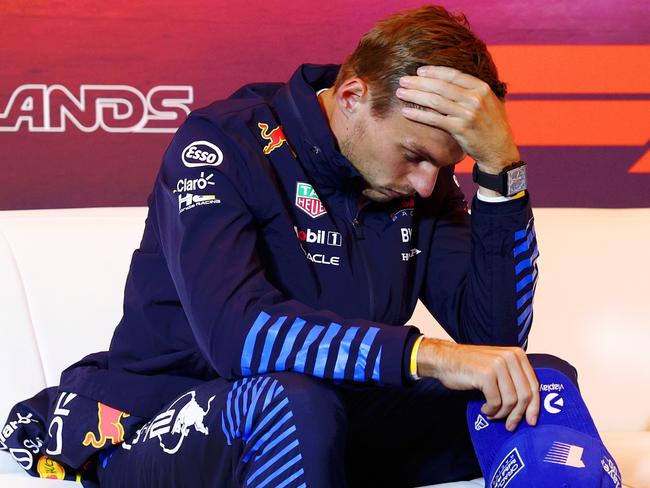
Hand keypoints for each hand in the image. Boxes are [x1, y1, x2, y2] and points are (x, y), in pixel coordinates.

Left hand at [396, 66, 519, 173]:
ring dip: (415, 95)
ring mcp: (467, 113)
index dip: (434, 72)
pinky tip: (406, 112)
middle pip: (441, 86)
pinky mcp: (460, 128)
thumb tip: (453, 80)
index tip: (420, 71)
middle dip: (419, 82)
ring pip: (435, 101)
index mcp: (482, 88)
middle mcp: (475, 98)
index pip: (453, 75)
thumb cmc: (491, 126)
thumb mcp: (489, 102)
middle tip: (403, 80)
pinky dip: (418, 115)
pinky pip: (434, 119)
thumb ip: (473, 91)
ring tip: (400, 93)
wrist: (499, 150)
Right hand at [417, 338, 539, 431]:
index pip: (534, 385)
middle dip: (518, 415)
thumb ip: (513, 378)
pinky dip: (491, 410)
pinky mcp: (486, 374)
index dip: (534, 406)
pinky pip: (496, 402)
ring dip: (502, 414)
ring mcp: (498, 365)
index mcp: (516, 354)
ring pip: (511, 401)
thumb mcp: (497, 366)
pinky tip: (484, 409)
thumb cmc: (469, 366)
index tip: (531, 421)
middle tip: (511, 425)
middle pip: (525, 395)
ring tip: (492, 415)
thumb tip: (528, 406)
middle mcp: (510, 357)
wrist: (445, 359)